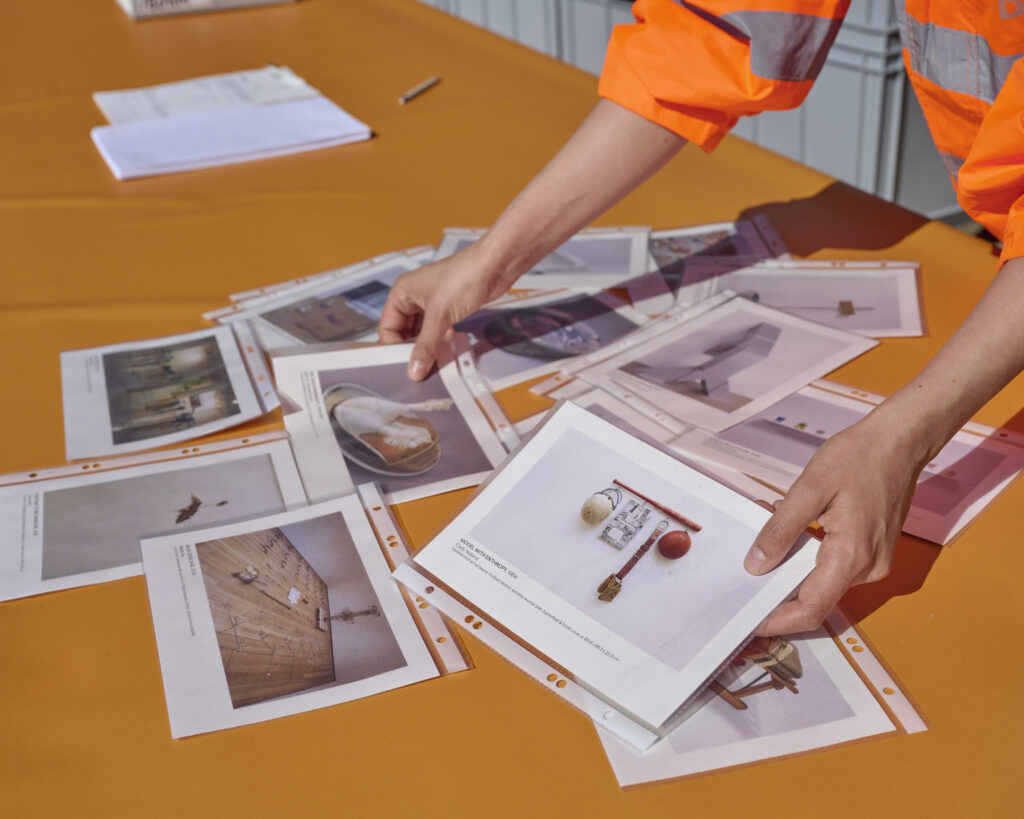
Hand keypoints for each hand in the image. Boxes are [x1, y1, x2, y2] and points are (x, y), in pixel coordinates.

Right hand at [378, 242, 511, 379]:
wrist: (495, 266)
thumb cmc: (465, 274)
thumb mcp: (439, 315)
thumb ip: (426, 345)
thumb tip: (415, 368)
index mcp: (402, 291)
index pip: (387, 326)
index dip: (393, 346)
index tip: (403, 363)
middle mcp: (414, 296)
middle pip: (403, 330)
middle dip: (411, 347)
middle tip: (419, 365)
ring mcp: (431, 301)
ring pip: (420, 331)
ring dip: (426, 344)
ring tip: (432, 357)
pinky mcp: (447, 307)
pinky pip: (436, 328)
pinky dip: (438, 339)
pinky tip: (445, 345)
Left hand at [743, 409, 925, 635]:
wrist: (900, 441)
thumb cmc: (858, 457)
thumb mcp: (809, 489)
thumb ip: (780, 530)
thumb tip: (756, 565)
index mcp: (852, 555)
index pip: (811, 607)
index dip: (779, 620)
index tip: (751, 622)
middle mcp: (868, 568)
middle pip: (816, 598)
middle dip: (779, 587)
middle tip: (747, 568)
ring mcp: (875, 562)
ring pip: (823, 580)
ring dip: (791, 565)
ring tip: (768, 530)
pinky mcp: (874, 552)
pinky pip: (835, 565)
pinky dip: (809, 554)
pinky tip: (793, 526)